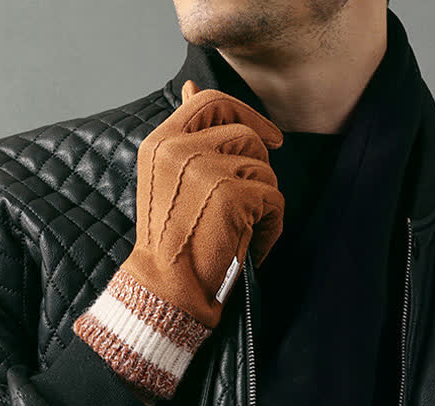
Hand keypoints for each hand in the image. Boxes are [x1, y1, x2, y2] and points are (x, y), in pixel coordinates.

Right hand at [73, 80, 284, 401]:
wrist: (165, 290)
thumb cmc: (171, 243)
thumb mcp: (166, 180)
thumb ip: (186, 136)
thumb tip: (194, 86)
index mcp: (161, 142)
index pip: (211, 101)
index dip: (246, 114)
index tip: (270, 138)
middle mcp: (180, 149)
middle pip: (245, 134)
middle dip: (258, 166)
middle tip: (251, 200)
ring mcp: (205, 170)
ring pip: (263, 168)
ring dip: (263, 201)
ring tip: (242, 229)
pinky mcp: (231, 195)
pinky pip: (273, 198)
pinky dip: (270, 226)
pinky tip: (250, 244)